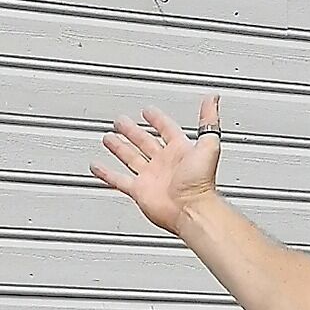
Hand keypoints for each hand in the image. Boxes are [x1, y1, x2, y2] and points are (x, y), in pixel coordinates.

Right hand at [92, 95, 221, 232]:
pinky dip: (107, 174)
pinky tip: (97, 167)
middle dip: (132, 131)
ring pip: (130, 157)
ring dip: (119, 148)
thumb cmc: (201, 182)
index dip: (157, 120)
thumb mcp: (208, 145)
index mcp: (179, 150)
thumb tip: (212, 99)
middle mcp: (164, 163)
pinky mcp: (139, 190)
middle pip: (144, 141)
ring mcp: (150, 177)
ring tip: (108, 138)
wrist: (191, 209)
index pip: (166, 129)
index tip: (148, 112)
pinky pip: (119, 180)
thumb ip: (209, 120)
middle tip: (121, 121)